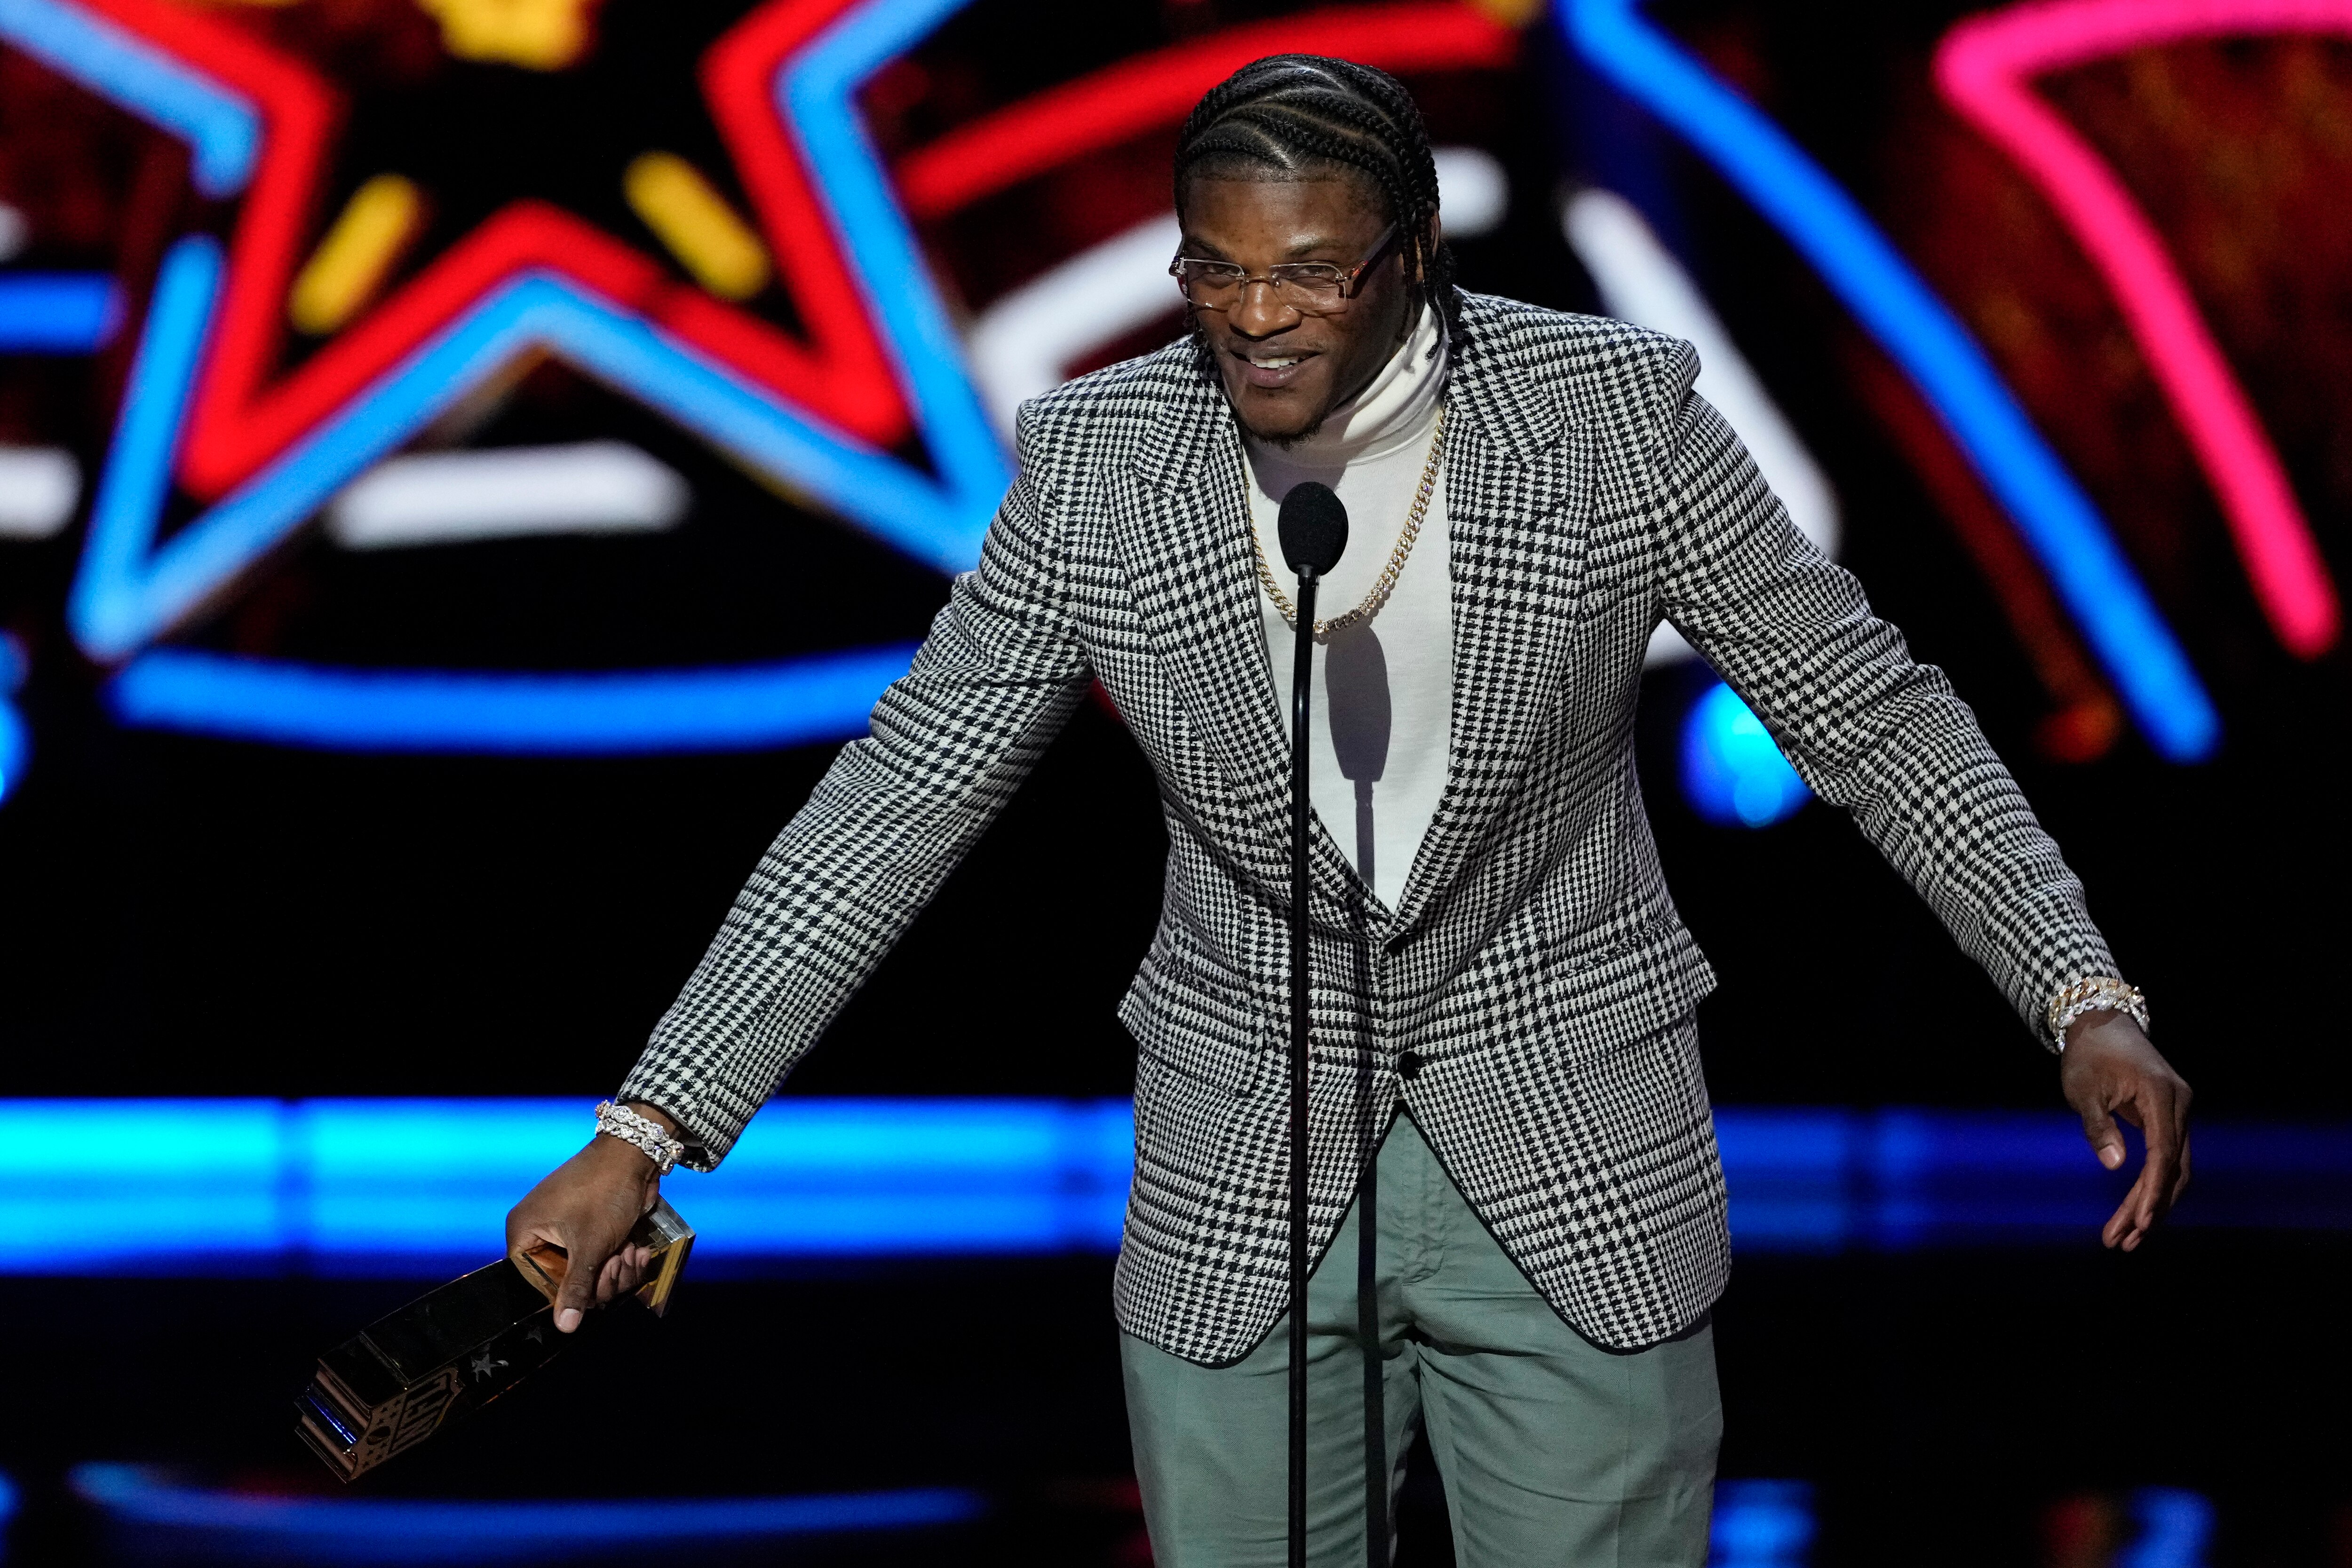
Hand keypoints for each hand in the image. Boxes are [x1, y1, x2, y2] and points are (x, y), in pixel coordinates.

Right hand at [505, 1103, 675, 1331]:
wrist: (635, 1155)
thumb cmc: (604, 1193)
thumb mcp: (590, 1245)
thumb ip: (576, 1288)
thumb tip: (563, 1328)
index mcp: (524, 1233)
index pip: (533, 1282)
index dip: (563, 1292)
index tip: (591, 1290)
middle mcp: (539, 1232)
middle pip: (564, 1282)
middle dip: (600, 1280)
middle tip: (618, 1264)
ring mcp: (566, 1230)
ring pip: (588, 1273)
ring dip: (616, 1270)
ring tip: (631, 1252)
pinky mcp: (590, 1229)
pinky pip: (600, 1259)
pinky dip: (621, 1259)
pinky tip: (637, 1250)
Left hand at [2060, 1011, 2190, 1250]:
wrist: (2102, 1023)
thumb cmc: (2088, 1055)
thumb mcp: (2083, 1089)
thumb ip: (2098, 1127)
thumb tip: (2116, 1166)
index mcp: (2162, 1096)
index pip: (2164, 1154)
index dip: (2153, 1191)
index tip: (2140, 1222)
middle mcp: (2181, 1107)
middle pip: (2173, 1170)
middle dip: (2149, 1209)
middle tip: (2122, 1242)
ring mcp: (2179, 1113)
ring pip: (2173, 1170)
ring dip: (2152, 1204)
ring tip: (2125, 1238)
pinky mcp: (2171, 1118)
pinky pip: (2167, 1159)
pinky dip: (2152, 1186)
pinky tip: (2135, 1213)